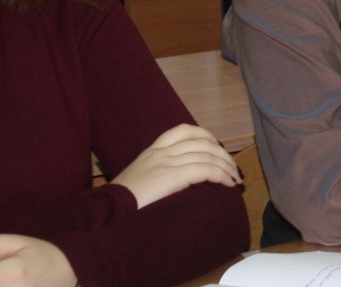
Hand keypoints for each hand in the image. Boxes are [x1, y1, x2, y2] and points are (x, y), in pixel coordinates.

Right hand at [110, 123, 241, 209]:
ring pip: (207, 155)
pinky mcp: (172, 176)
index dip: (206, 136)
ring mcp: (166, 162)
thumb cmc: (119, 204)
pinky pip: (205, 170)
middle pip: (202, 142)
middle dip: (222, 154)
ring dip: (226, 166)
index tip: (218, 148)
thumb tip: (175, 183)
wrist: (105, 211)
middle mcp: (161, 152)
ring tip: (235, 179)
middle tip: (233, 169)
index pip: (184, 131)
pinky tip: (228, 184)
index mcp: (152, 151)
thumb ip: (155, 175)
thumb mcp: (137, 181)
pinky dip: (221, 175)